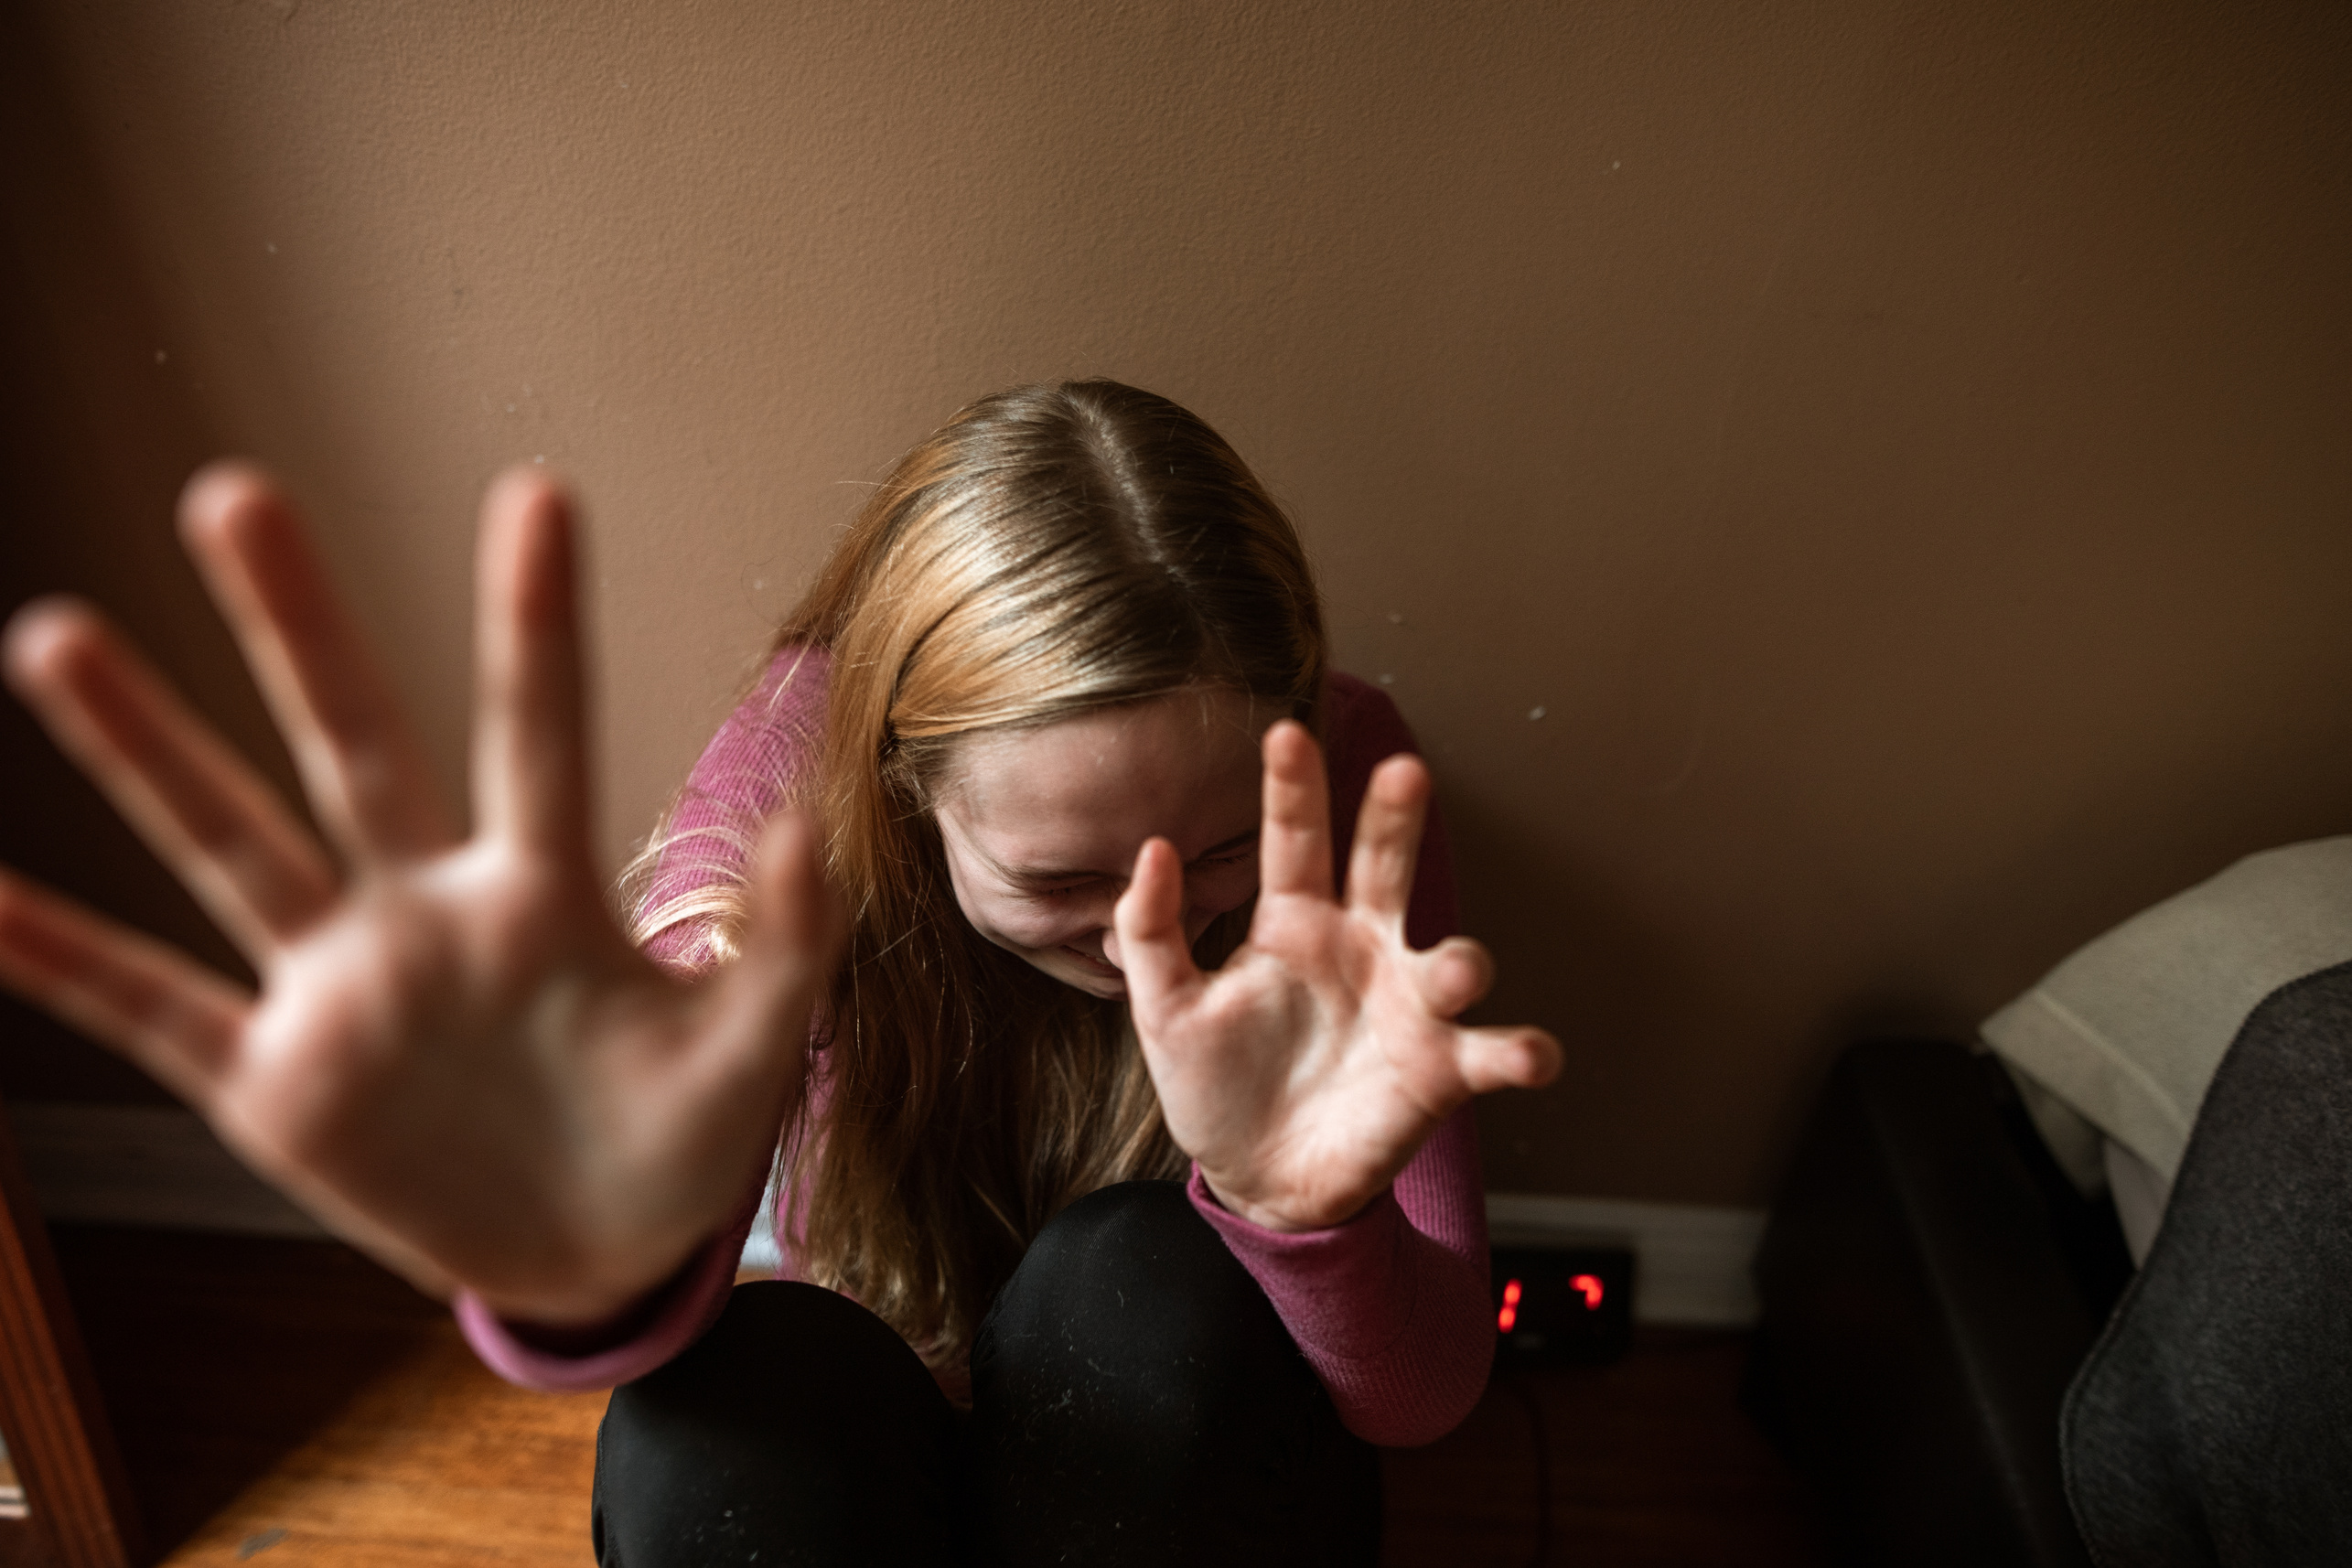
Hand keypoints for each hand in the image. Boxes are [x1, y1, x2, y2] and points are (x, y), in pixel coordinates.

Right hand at [0, 466, 842, 1324]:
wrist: (597, 1256)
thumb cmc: (678, 1136)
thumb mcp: (751, 1051)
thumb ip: (786, 942)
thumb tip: (806, 823)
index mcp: (546, 894)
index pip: (537, 734)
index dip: (533, 623)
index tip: (535, 491)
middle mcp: (426, 910)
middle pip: (354, 746)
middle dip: (299, 628)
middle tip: (234, 492)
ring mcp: (340, 989)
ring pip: (232, 848)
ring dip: (147, 752)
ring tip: (56, 636)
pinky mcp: (275, 1084)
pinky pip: (155, 1011)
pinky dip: (68, 962)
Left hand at [1114, 720, 1560, 1232]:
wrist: (1257, 1179)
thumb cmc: (1214, 1084)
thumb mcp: (1165, 1011)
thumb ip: (1153, 931)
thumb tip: (1152, 847)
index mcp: (1294, 921)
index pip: (1294, 840)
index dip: (1292, 789)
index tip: (1285, 732)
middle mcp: (1361, 945)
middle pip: (1384, 867)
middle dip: (1395, 820)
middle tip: (1403, 771)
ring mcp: (1407, 1004)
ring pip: (1448, 960)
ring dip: (1462, 960)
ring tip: (1458, 968)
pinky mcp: (1441, 1070)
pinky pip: (1492, 1052)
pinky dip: (1521, 1051)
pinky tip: (1531, 1054)